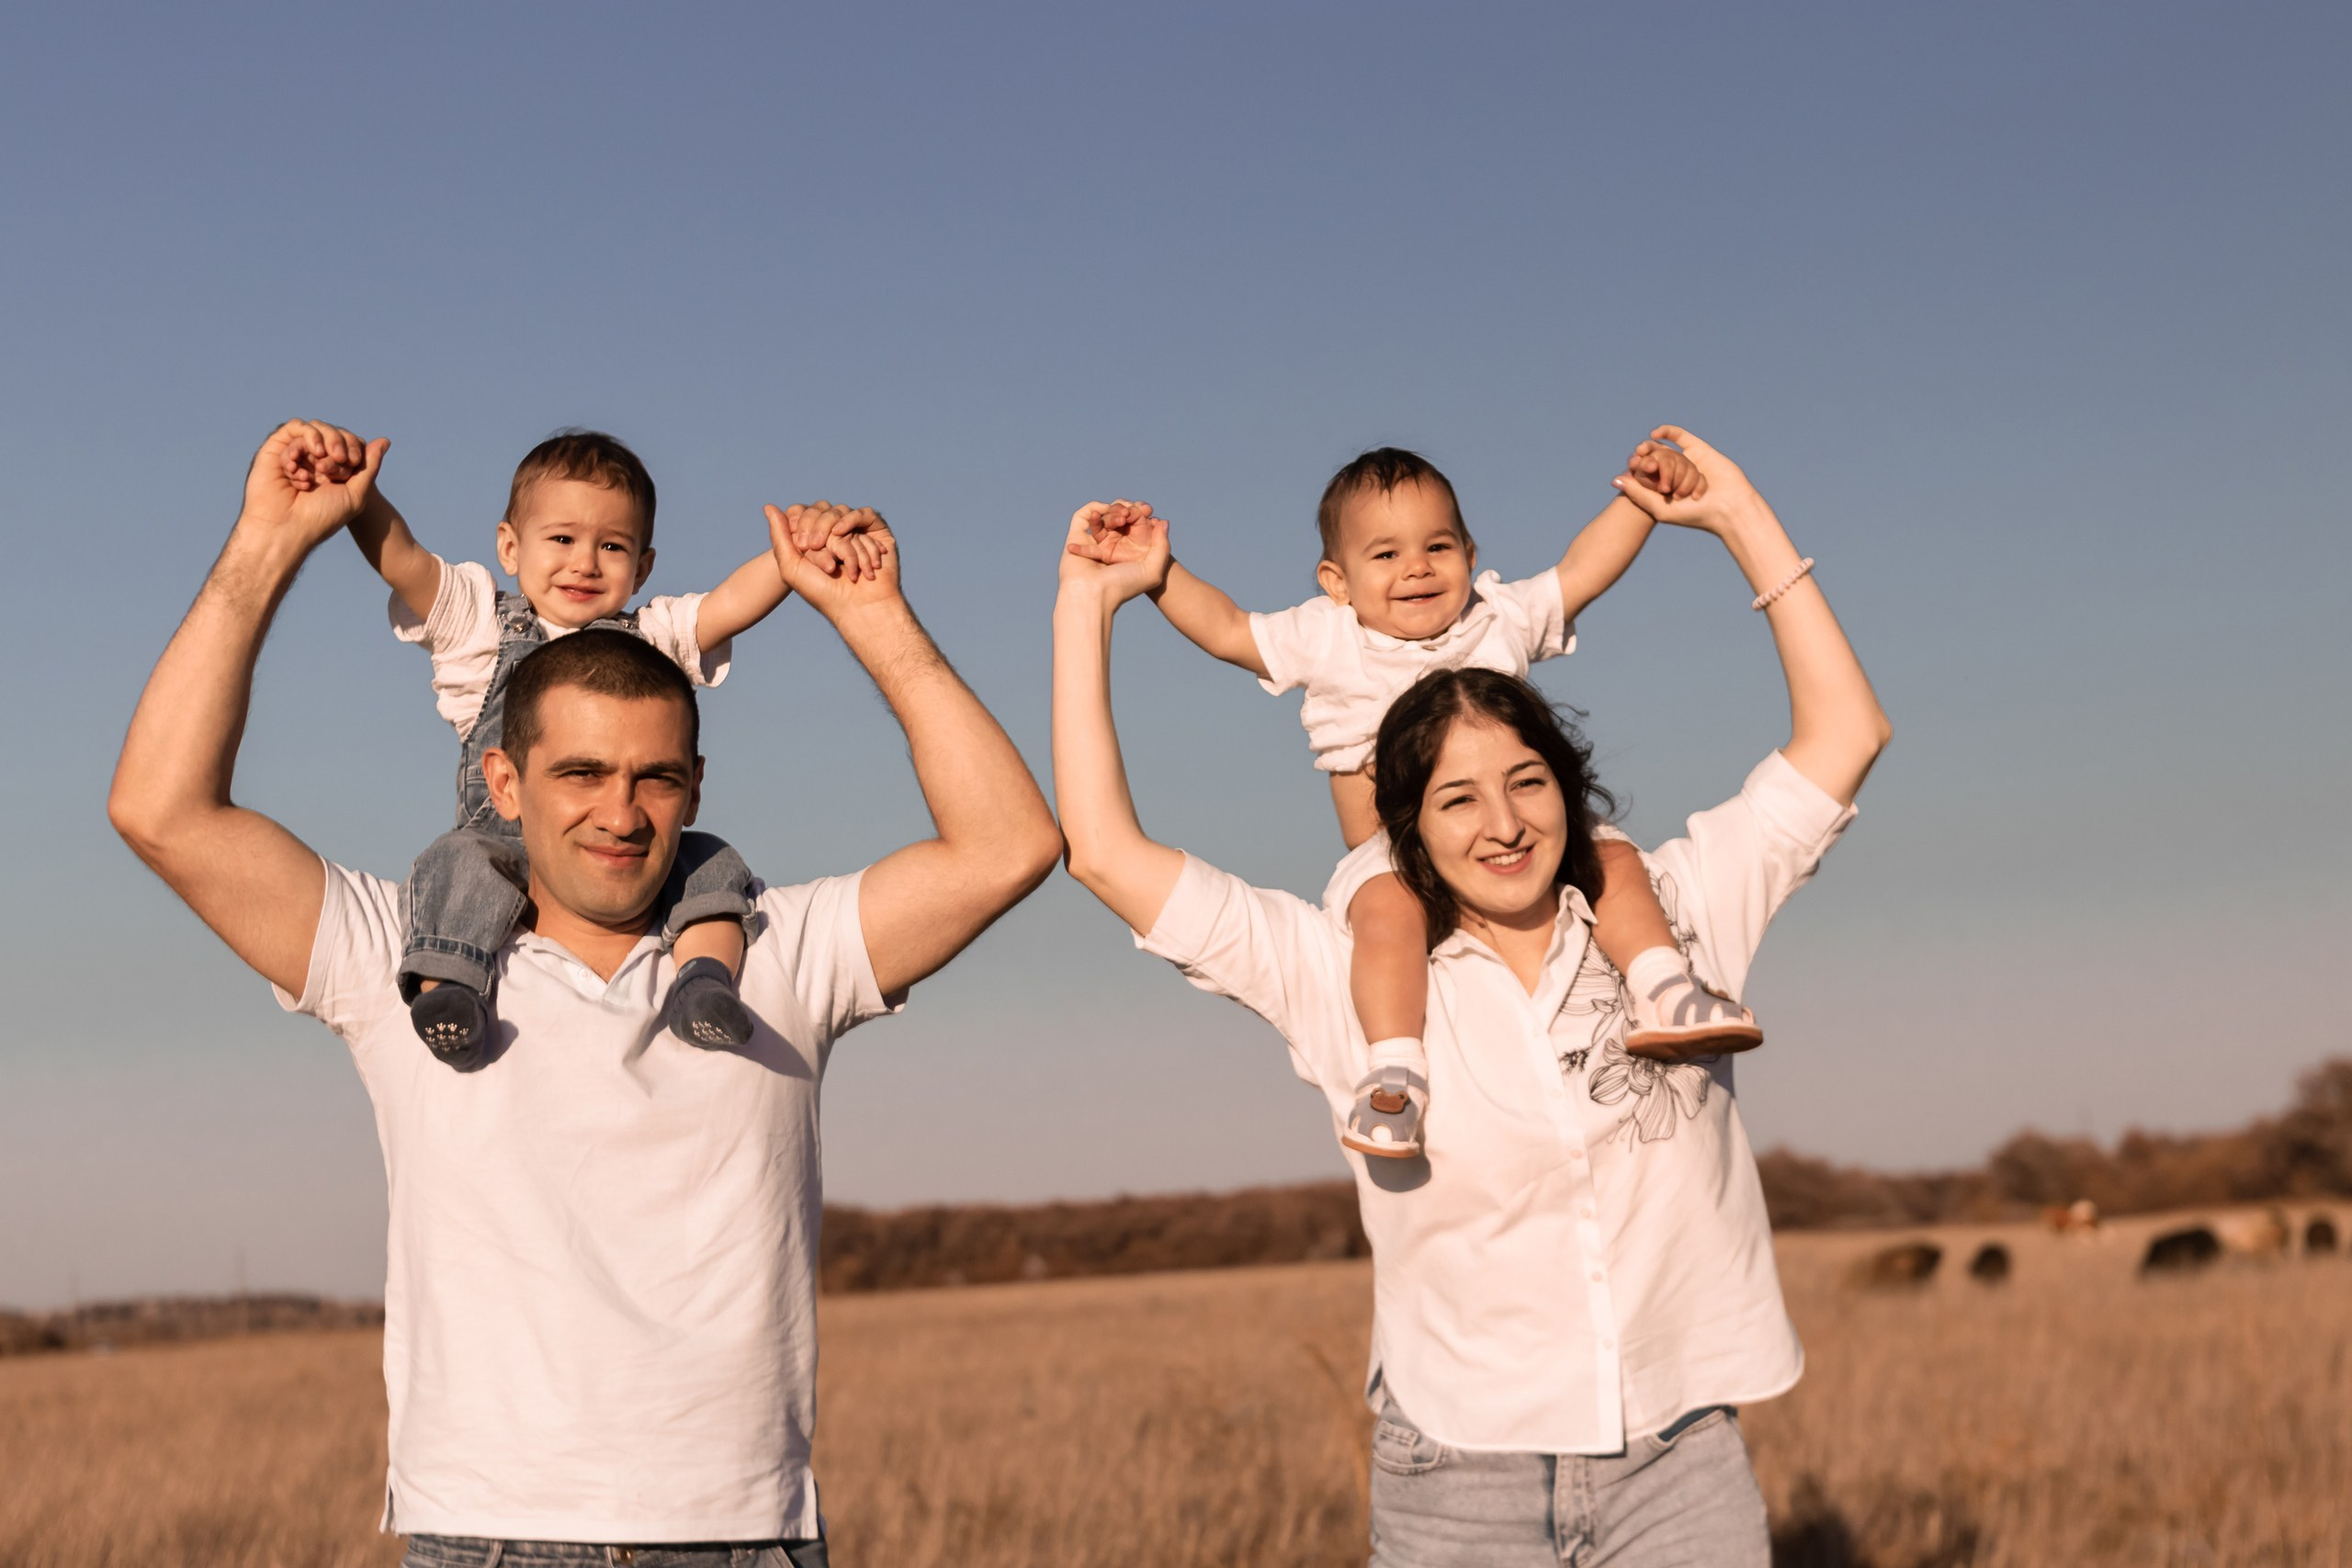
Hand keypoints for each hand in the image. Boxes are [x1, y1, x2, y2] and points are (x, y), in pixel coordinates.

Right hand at [240, 420, 386, 550]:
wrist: (286, 529)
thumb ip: (370, 467)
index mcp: (335, 470)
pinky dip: (301, 442)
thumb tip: (385, 440)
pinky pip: (294, 428)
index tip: (352, 463)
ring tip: (318, 468)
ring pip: (316, 428)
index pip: (351, 442)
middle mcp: (315, 460)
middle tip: (336, 461)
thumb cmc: (321, 518)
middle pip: (335, 433)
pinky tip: (298, 467)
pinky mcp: (276, 448)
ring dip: (322, 442)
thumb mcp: (356, 494)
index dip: (354, 447)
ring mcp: (296, 453)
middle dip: (339, 443)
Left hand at [766, 501, 899, 618]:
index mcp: (816, 540)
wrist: (859, 608)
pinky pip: (864, 514)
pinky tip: (847, 540)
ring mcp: (858, 531)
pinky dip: (853, 522)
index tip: (803, 545)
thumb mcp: (792, 566)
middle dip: (819, 530)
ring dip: (839, 540)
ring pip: (843, 514)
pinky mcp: (878, 532)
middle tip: (817, 549)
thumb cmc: (824, 593)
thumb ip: (779, 536)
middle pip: (823, 511)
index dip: (802, 523)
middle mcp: (837, 534)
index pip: (805, 513)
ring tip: (838, 564)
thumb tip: (768, 506)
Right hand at [1060, 500, 1170, 605]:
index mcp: (1128, 552)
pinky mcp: (1077, 539)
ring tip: (1119, 518)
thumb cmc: (1123, 586)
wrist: (1094, 595)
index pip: (1135, 524)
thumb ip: (1162, 546)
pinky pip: (1083, 517)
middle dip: (1126, 509)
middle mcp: (1111, 546)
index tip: (1148, 510)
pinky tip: (1102, 512)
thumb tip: (1162, 522)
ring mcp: (1093, 542)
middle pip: (1119, 517)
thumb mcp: (1153, 570)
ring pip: (1104, 516)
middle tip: (1130, 514)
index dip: (1142, 513)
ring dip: (1112, 511)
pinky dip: (1093, 510)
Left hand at [1609, 427, 1757, 535]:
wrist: (1728, 508)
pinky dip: (1668, 432)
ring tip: (1659, 468)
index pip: (1644, 475)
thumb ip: (1637, 493)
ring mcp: (1688, 462)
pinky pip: (1680, 437)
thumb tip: (1614, 479)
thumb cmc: (1695, 515)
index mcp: (1665, 490)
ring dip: (1664, 460)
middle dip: (1645, 459)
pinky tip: (1655, 434)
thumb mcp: (1659, 507)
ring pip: (1667, 452)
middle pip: (1654, 460)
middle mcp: (1675, 475)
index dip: (1636, 468)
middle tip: (1636, 457)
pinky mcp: (1699, 450)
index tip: (1630, 465)